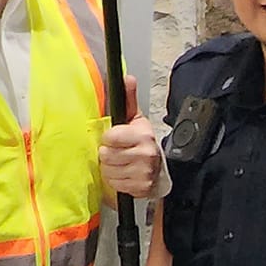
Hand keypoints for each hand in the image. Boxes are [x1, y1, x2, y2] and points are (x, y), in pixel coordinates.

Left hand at [100, 76, 163, 197]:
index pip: (111, 137)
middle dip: (108, 154)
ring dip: (110, 168)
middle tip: (116, 152)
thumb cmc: (141, 143)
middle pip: (107, 155)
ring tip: (120, 163)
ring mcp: (144, 172)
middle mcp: (146, 154)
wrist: (158, 169)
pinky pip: (116, 184)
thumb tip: (127, 78)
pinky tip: (124, 174)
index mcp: (143, 135)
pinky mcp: (141, 187)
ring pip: (109, 171)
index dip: (108, 138)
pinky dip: (116, 181)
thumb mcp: (135, 119)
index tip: (113, 139)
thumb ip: (128, 99)